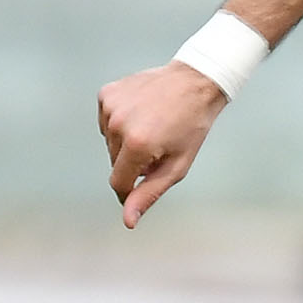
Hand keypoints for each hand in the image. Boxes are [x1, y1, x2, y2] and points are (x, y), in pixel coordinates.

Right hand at [96, 63, 229, 228]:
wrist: (195, 82)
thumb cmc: (191, 127)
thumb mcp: (177, 166)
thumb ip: (149, 194)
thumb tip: (128, 220)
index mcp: (137, 145)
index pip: (119, 183)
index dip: (129, 191)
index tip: (142, 187)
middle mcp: (118, 125)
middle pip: (114, 162)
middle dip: (134, 162)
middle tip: (159, 147)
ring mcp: (110, 107)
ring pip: (109, 141)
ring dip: (127, 142)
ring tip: (153, 127)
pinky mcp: (107, 94)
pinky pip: (106, 120)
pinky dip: (120, 122)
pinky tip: (141, 113)